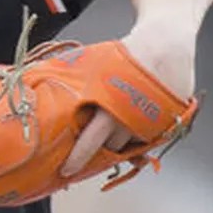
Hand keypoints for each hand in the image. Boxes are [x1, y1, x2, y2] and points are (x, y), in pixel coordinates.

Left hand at [59, 25, 197, 180]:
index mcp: (110, 103)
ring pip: (130, 147)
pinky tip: (133, 122)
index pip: (91, 141)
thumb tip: (45, 91)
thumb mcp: (93, 64)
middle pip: (111, 150)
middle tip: (90, 152)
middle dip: (99, 152)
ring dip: (120, 142)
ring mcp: (151, 123)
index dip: (78, 159)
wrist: (166, 41)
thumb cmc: (127, 52)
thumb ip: (74, 85)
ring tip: (116, 125)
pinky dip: (138, 136)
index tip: (67, 170)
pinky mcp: (168, 124)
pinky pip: (148, 140)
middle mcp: (132, 117)